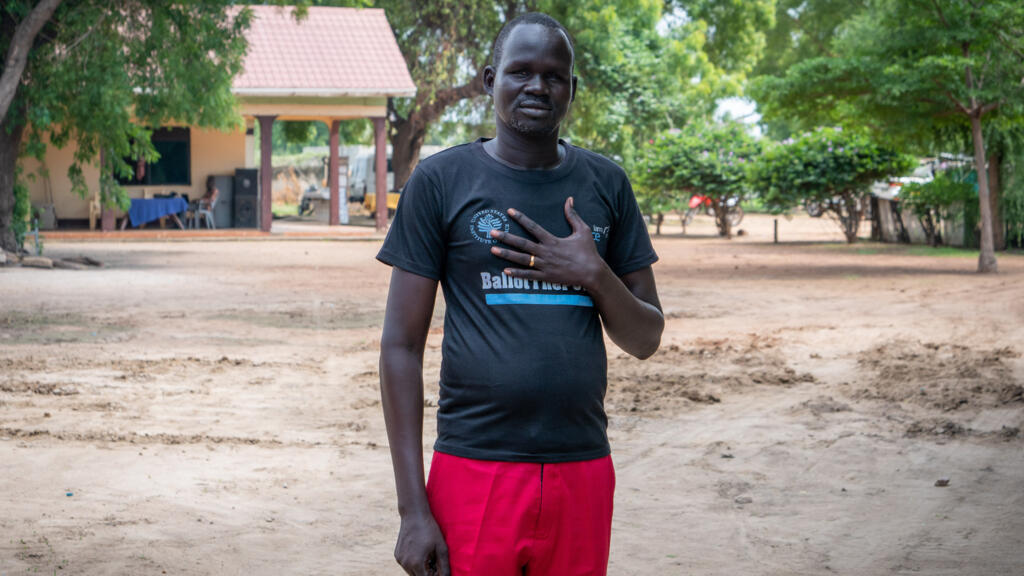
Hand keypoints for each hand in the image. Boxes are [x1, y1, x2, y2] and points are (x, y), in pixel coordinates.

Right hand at [394, 511, 450, 575]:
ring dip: (420, 569)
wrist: (414, 514)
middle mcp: (405, 564)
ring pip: (412, 572)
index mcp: (416, 563)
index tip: (439, 568)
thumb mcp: (441, 547)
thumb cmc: (430, 529)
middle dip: (428, 573)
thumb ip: (444, 566)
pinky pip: (407, 565)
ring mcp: (400, 559)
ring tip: (429, 556)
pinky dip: (414, 563)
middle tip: (435, 561)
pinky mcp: (397, 555)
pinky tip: (420, 552)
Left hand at [489, 197, 606, 289]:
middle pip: (522, 243)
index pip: (533, 227)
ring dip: (506, 254)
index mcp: (552, 240)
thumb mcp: (582, 231)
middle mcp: (546, 252)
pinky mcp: (546, 277)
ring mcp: (545, 265)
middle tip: (492, 232)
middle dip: (506, 237)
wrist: (592, 273)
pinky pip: (528, 275)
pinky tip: (504, 271)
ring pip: (521, 259)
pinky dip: (516, 273)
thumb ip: (573, 215)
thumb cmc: (588, 251)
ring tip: (492, 250)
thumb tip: (569, 199)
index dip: (520, 218)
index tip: (509, 211)